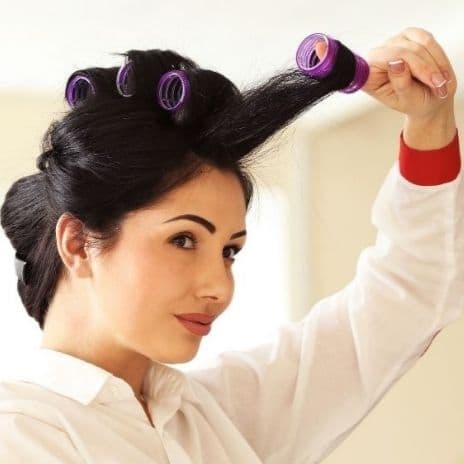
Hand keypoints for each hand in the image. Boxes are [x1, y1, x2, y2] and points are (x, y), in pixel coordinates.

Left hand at [315, 27, 456, 120]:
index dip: (336, 57)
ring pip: (414, 47)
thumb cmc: (415, 102)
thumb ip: (401, 82)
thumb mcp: (407, 99)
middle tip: (436, 84)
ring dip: (431, 65)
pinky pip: (425, 40)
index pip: (355, 66)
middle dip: (421, 69)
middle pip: (397, 54)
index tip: (319, 49)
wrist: (430, 99)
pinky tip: (437, 71)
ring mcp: (391, 44)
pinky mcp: (408, 36)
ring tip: (438, 83)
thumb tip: (396, 61)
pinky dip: (436, 55)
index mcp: (367, 77)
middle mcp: (376, 58)